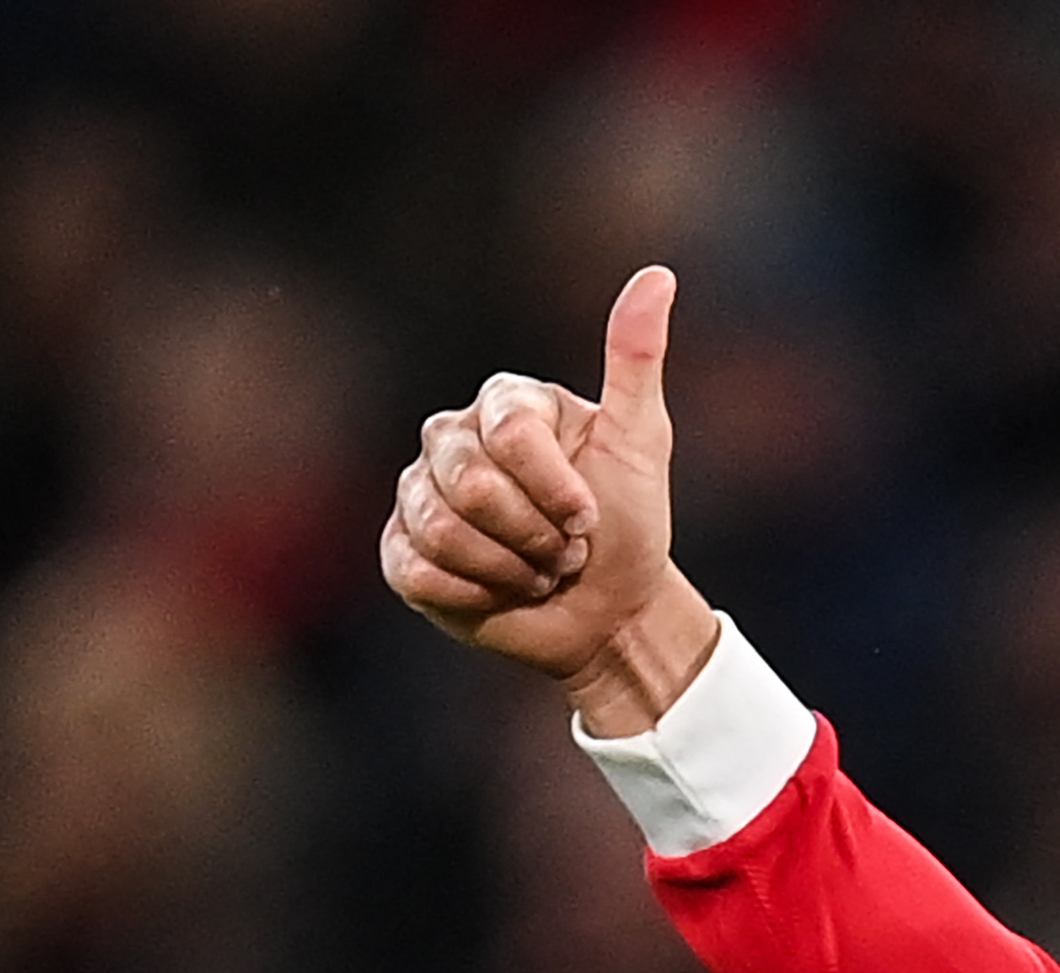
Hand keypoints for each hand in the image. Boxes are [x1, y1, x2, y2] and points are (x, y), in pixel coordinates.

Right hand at [380, 266, 720, 734]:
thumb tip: (658, 274)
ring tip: (539, 571)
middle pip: (473, 486)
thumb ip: (636, 361)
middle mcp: (452, 438)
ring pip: (442, 530)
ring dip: (511, 569)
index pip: (510, 436)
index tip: (591, 519)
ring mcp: (420, 493)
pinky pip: (419, 569)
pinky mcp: (401, 551)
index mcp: (506, 404)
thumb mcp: (643, 442)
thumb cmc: (629, 524)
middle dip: (536, 536)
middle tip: (567, 551)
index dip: (556, 491)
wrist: (609, 610)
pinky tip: (501, 592)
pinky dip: (474, 593)